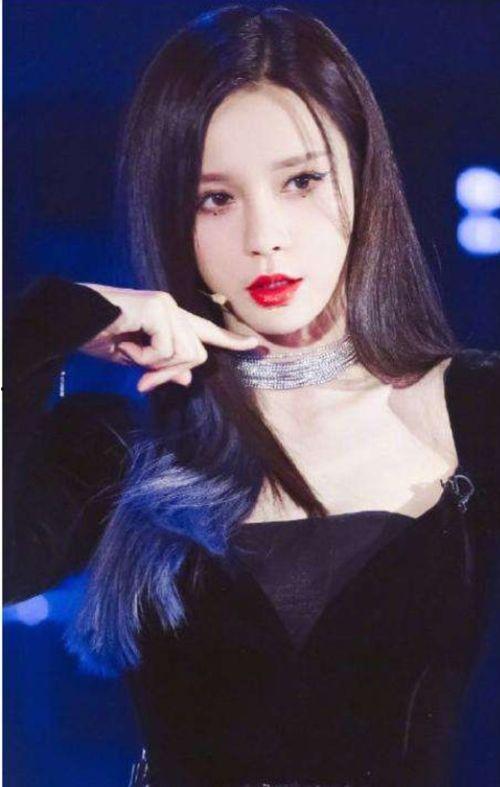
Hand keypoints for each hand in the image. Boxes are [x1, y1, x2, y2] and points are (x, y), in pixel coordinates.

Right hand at [76, 282, 258, 391]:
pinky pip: (166, 349)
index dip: (230, 339)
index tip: (254, 345)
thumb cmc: (98, 336)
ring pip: (185, 354)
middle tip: (143, 380)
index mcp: (169, 318)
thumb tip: (186, 380)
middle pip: (197, 354)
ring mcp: (167, 305)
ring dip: (155, 364)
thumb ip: (163, 367)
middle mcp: (172, 308)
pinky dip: (144, 357)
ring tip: (130, 353)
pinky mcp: (158, 308)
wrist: (72, 321)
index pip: (206, 331)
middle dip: (170, 373)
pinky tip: (126, 345)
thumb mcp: (135, 358)